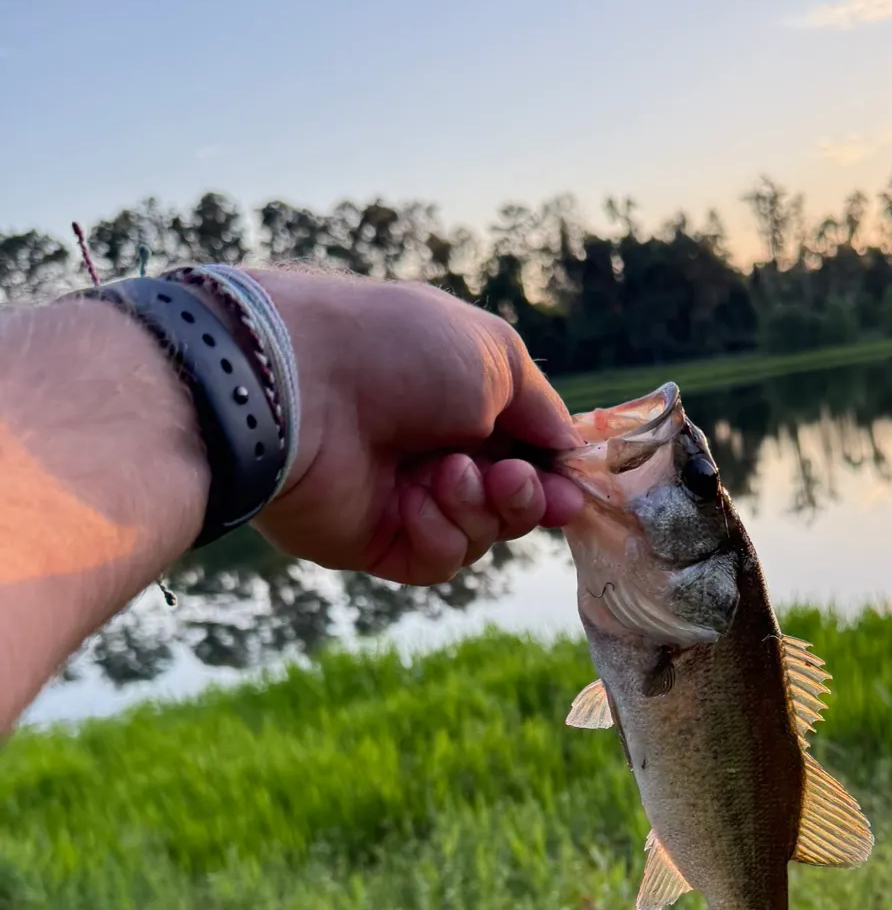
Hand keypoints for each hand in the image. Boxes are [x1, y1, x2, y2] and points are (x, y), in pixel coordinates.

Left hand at [248, 270, 583, 584]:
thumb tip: (566, 452)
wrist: (300, 385)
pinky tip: (417, 501)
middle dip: (525, 496)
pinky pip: (438, 559)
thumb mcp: (497, 357)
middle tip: (512, 482)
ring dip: (479, 508)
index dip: (554, 472)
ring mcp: (405, 498)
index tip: (573, 485)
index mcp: (462, 400)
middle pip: (513, 501)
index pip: (527, 450)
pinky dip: (441, 533)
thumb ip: (542, 409)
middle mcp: (435, 449)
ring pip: (481, 534)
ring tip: (449, 474)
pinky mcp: (376, 541)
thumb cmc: (398, 350)